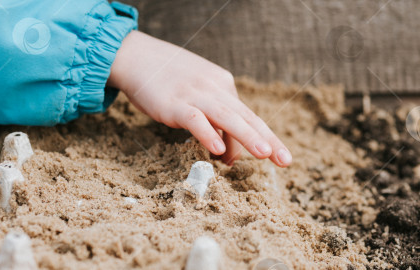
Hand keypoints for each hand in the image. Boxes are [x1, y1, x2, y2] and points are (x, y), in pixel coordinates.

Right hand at [107, 31, 291, 166]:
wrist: (134, 56)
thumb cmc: (166, 81)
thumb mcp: (196, 97)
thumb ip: (213, 122)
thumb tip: (229, 155)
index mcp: (223, 86)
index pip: (249, 116)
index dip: (267, 137)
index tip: (283, 158)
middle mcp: (214, 88)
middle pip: (246, 117)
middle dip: (267, 139)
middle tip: (285, 160)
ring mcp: (194, 94)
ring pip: (226, 117)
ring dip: (247, 136)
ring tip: (264, 154)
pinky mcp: (173, 103)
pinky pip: (194, 119)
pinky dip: (207, 133)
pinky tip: (218, 149)